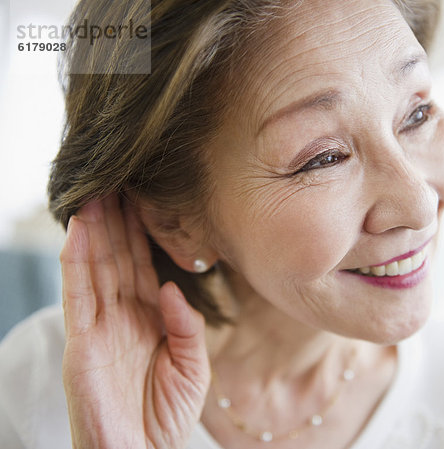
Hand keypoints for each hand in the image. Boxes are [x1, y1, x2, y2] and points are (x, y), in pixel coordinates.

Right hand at [60, 195, 209, 448]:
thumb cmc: (165, 417)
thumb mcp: (192, 368)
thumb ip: (187, 326)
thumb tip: (173, 287)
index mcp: (149, 319)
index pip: (144, 266)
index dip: (143, 233)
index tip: (144, 198)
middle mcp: (122, 316)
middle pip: (118, 259)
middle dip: (117, 220)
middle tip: (117, 180)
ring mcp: (99, 328)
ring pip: (95, 268)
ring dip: (94, 231)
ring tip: (95, 193)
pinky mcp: (81, 343)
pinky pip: (77, 296)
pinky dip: (76, 263)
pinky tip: (78, 233)